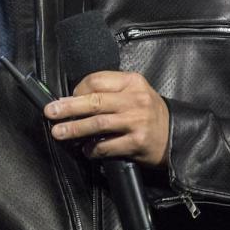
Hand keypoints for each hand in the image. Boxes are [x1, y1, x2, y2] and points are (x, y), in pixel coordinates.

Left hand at [44, 71, 169, 166]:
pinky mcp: (137, 143)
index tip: (67, 98)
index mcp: (132, 82)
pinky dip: (93, 149)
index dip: (77, 89)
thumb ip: (110, 91)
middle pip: (94, 101)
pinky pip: (108, 146)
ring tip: (59, 132)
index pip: (97, 80)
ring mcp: (136, 121)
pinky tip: (85, 150)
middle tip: (51, 112)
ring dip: (75, 128)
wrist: (178, 135)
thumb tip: (75, 98)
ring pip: (98, 123)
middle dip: (68, 107)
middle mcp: (135, 100)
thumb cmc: (150, 113)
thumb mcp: (135, 92)